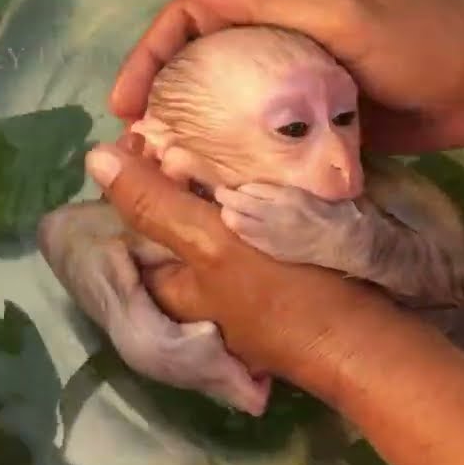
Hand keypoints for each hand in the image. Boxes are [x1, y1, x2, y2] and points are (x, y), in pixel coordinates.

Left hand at [83, 137, 420, 392]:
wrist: (370, 339)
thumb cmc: (288, 293)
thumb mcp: (211, 245)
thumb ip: (154, 205)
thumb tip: (93, 158)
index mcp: (169, 289)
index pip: (134, 223)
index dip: (136, 175)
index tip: (153, 127)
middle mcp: (197, 295)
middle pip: (175, 225)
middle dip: (179, 180)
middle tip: (194, 125)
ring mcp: (240, 294)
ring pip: (215, 230)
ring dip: (219, 190)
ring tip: (228, 140)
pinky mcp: (279, 284)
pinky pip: (253, 237)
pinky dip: (252, 207)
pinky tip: (266, 178)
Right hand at [109, 0, 463, 153]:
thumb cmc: (425, 40)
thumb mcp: (347, 13)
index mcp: (282, 6)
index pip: (195, 19)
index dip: (152, 55)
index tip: (124, 104)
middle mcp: (285, 45)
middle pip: (205, 69)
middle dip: (164, 106)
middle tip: (138, 156)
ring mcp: (306, 91)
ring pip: (234, 112)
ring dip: (198, 141)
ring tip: (169, 184)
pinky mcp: (327, 129)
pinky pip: (273, 145)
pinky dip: (244, 165)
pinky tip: (225, 197)